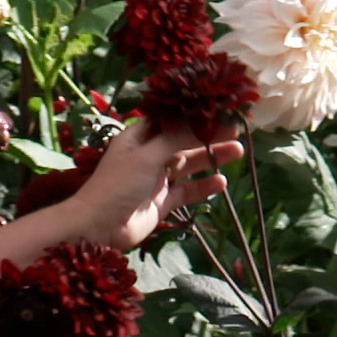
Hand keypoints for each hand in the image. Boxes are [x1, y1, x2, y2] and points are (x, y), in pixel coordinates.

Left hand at [71, 122, 244, 249]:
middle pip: (183, 141)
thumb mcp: (147, 156)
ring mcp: (156, 179)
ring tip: (237, 150)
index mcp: (139, 137)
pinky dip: (203, 186)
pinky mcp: (162, 202)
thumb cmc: (117, 185)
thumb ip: (176, 138)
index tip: (218, 109)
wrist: (99, 227)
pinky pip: (187, 191)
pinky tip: (221, 181)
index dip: (193, 115)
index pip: (170, 120)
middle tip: (236, 129)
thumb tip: (202, 119)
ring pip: (188, 165)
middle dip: (207, 135)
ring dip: (210, 158)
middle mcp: (148, 155)